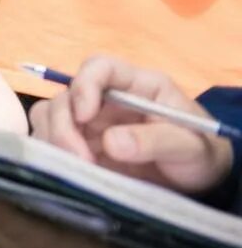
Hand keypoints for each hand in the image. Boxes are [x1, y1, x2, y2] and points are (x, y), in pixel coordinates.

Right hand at [29, 55, 233, 196]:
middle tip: (80, 159)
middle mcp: (105, 98)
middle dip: (64, 126)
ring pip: (49, 116)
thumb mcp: (189, 146)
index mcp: (135, 85)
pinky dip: (51, 155)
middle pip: (66, 95)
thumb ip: (155, 140)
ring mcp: (89, 122)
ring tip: (78, 169)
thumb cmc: (199, 153)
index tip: (85, 116)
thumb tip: (111, 142)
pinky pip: (49, 142)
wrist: (198, 180)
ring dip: (53, 141)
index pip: (99, 67)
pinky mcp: (79, 146)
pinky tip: (69, 173)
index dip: (84, 85)